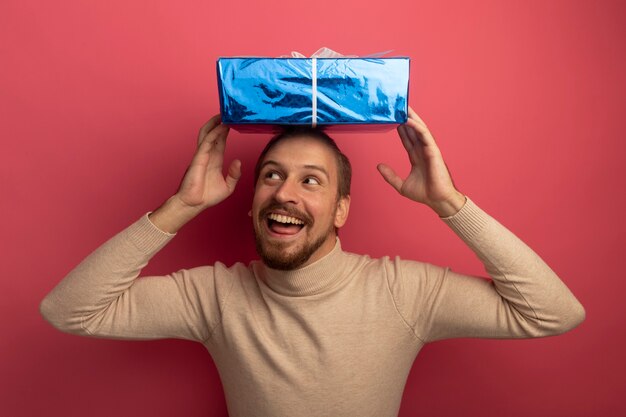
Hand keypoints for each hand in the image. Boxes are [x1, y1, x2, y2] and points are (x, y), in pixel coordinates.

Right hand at [149, 115, 240, 232]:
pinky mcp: (198, 158)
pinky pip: (207, 142)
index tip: (232, 122)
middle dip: (219, 123)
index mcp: (214, 161)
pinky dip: (214, 133)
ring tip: (223, 114)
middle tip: (227, 113)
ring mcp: (202, 155)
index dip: (225, 131)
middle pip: (213, 134)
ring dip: (215, 124)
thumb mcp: (227, 186)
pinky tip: (221, 127)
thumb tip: (238, 161)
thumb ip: (234, 174)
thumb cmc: (207, 196)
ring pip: (207, 134)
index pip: (220, 142)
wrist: (194, 204)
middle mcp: (208, 155)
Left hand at [377, 107, 465, 216]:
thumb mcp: (401, 185)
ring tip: (402, 106)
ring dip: (411, 117)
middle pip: (413, 130)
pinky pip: (424, 135)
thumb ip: (390, 176)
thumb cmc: (425, 194)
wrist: (437, 200)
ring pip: (419, 129)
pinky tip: (407, 120)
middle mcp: (423, 151)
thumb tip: (378, 166)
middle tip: (397, 106)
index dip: (400, 129)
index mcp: (417, 157)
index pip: (407, 139)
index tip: (392, 120)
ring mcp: (429, 149)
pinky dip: (416, 126)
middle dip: (406, 118)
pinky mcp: (433, 151)